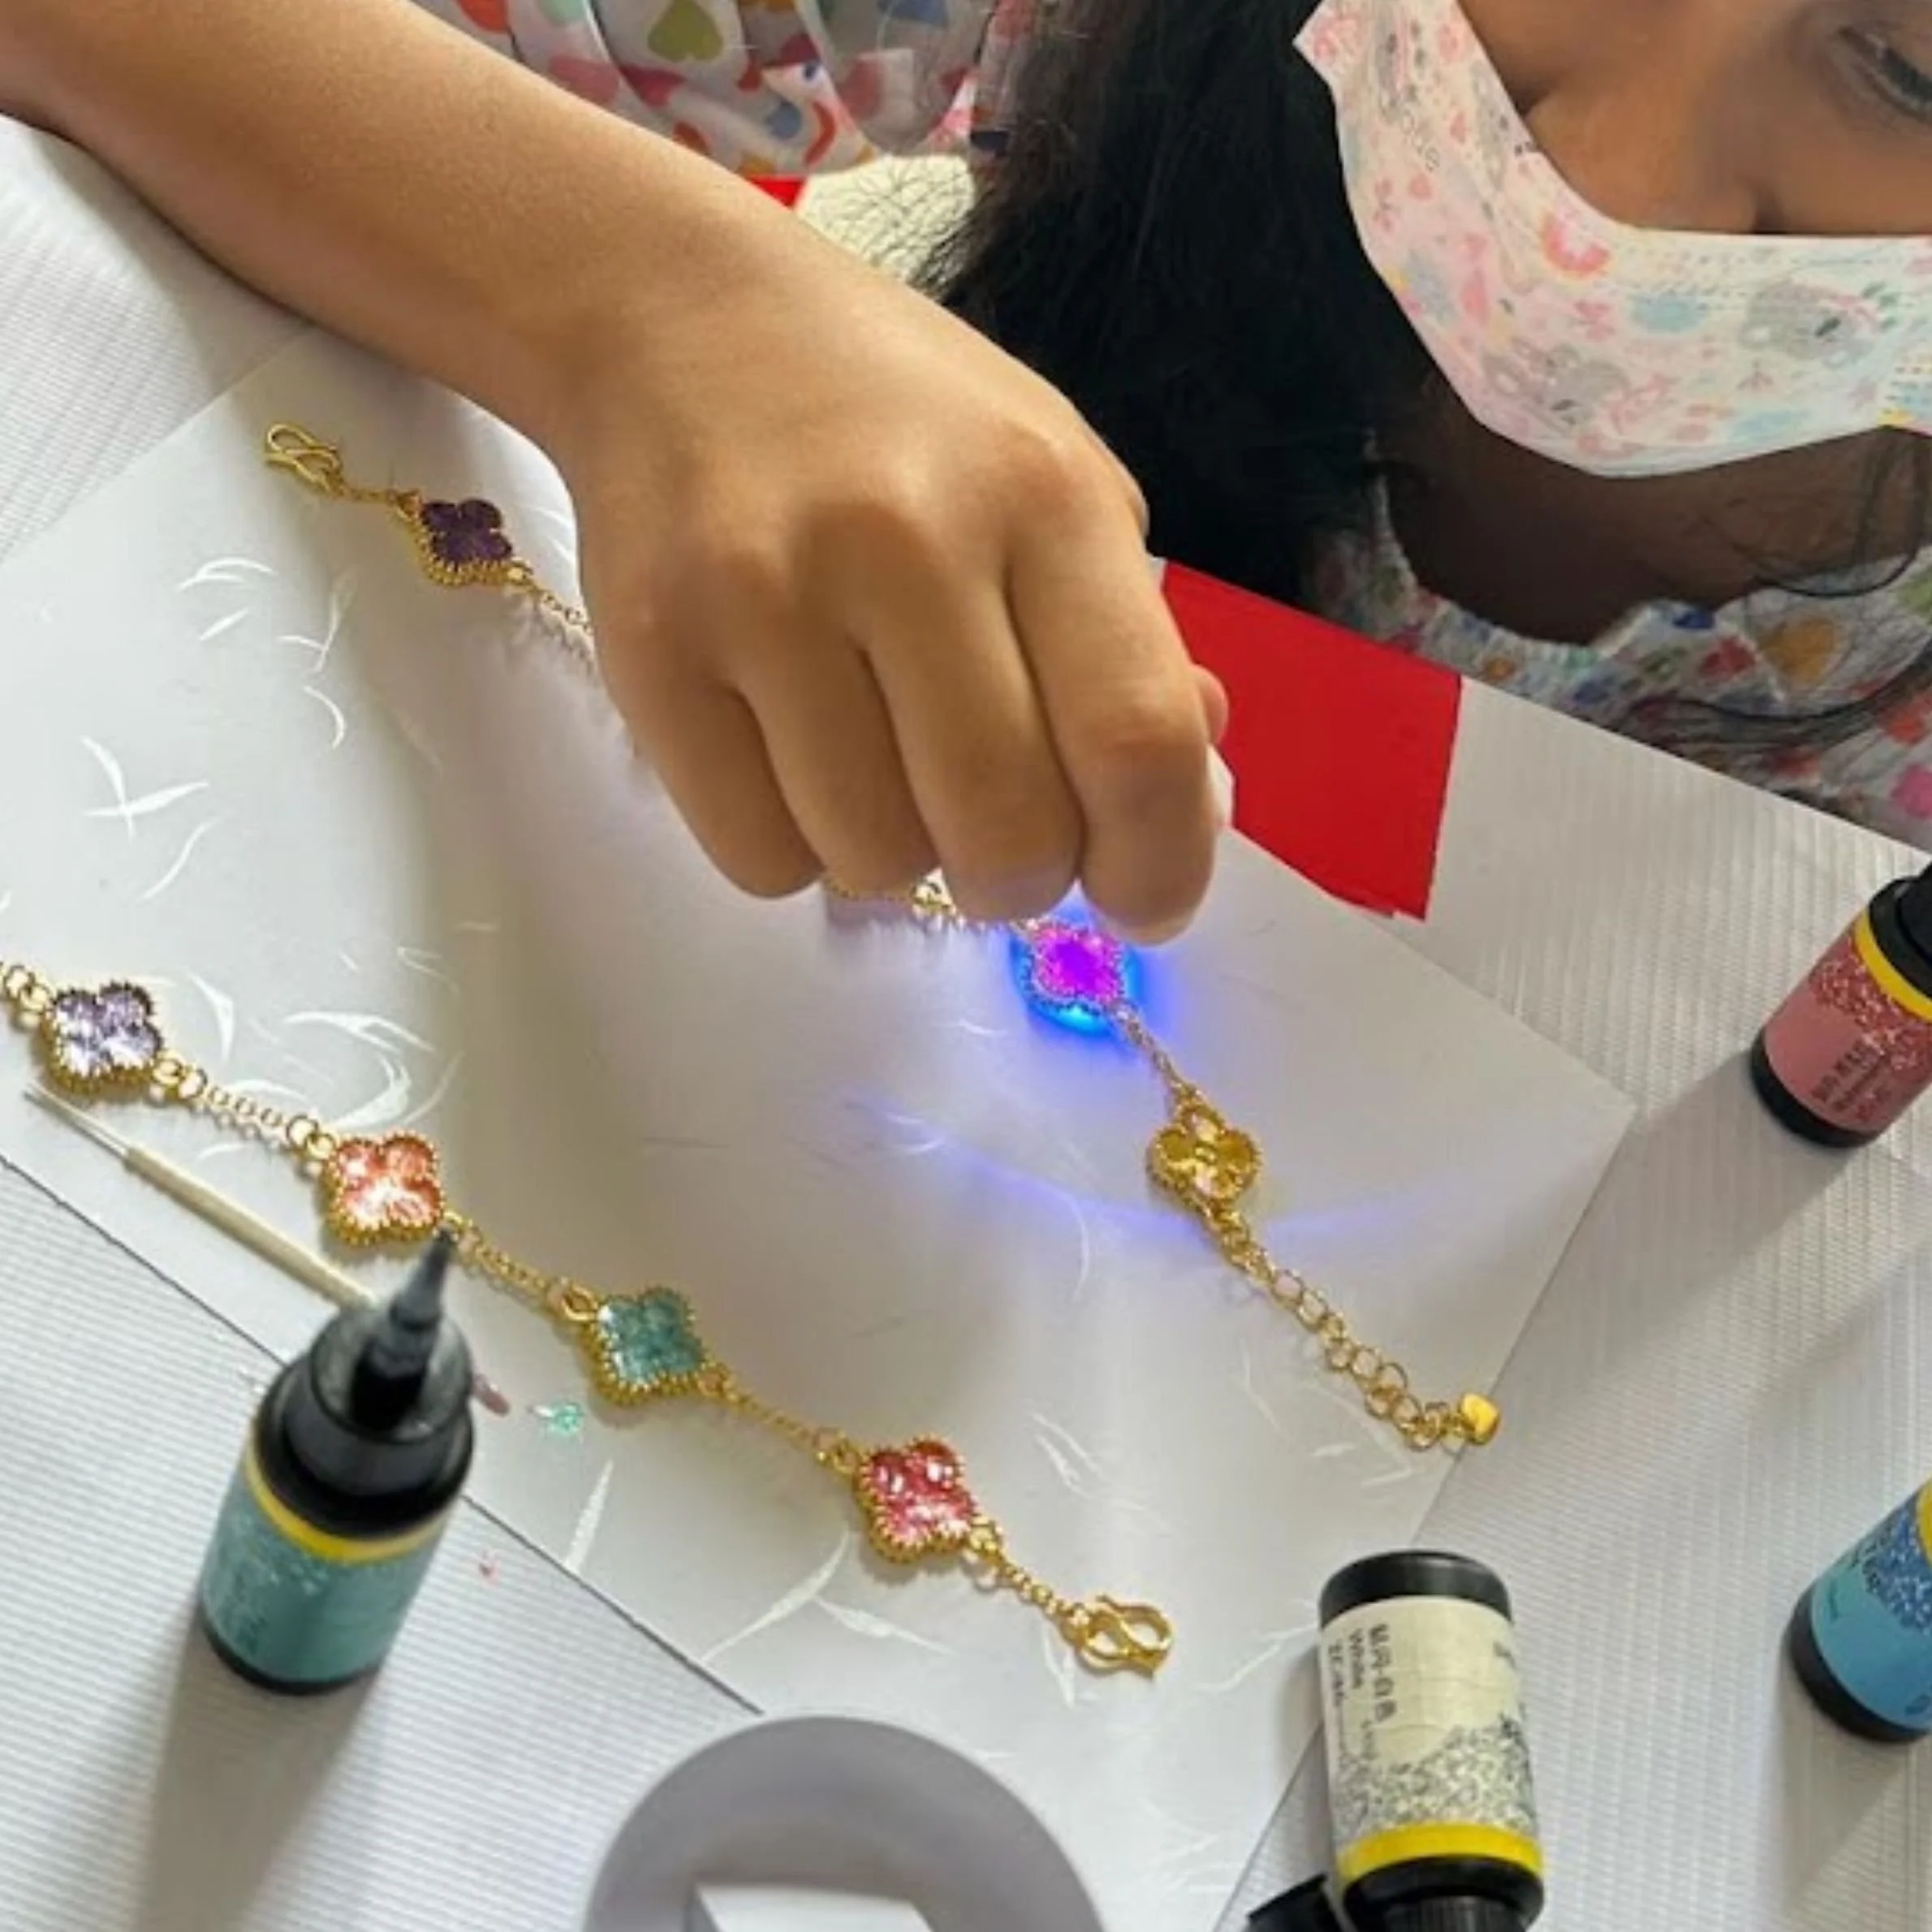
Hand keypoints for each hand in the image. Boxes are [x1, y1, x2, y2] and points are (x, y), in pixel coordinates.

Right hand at [553, 197, 1224, 940]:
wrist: (677, 321)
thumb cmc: (899, 420)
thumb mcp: (1057, 482)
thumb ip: (1133, 647)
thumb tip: (1183, 813)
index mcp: (1042, 494)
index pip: (1138, 738)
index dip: (1161, 861)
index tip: (1147, 902)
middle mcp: (906, 541)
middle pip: (1006, 833)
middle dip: (1022, 879)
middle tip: (1001, 839)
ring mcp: (765, 600)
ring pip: (877, 864)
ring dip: (900, 856)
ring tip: (879, 760)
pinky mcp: (652, 656)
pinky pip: (760, 858)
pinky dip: (795, 847)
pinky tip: (792, 756)